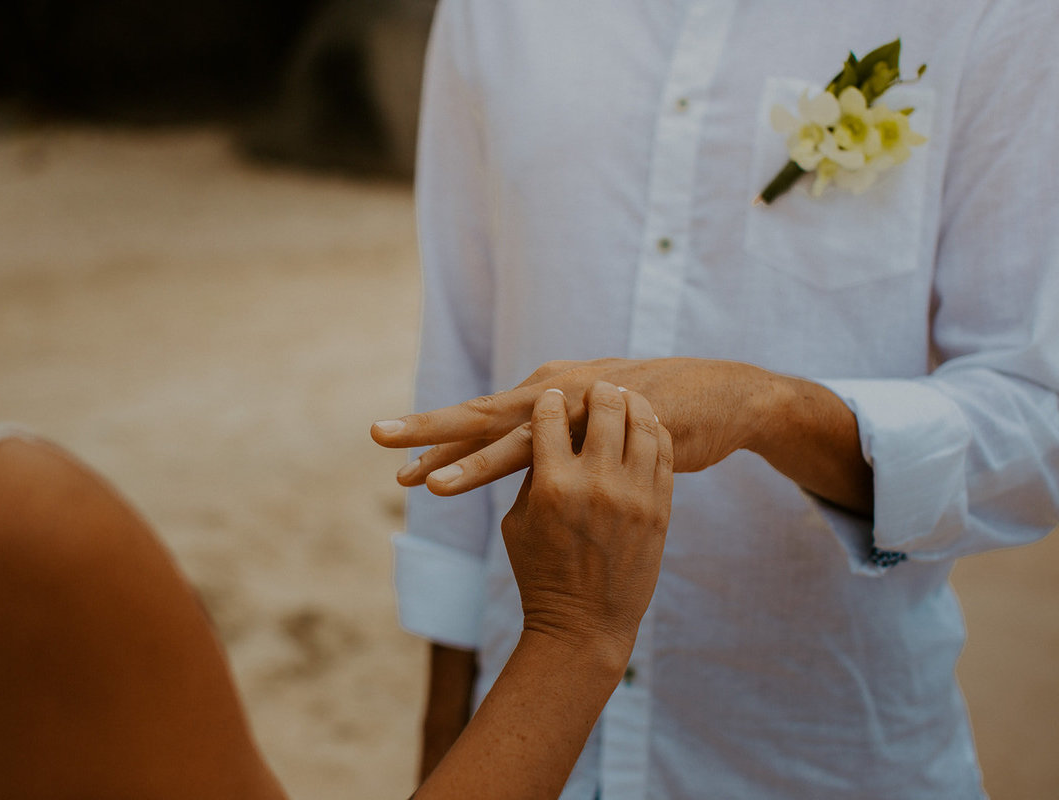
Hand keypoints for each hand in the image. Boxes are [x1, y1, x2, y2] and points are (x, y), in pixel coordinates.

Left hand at [373, 357, 776, 495]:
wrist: (716, 397)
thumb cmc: (651, 410)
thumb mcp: (592, 424)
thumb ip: (554, 444)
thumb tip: (520, 471)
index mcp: (543, 393)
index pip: (481, 421)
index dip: (437, 440)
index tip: (393, 460)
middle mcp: (553, 390)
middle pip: (478, 414)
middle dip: (427, 429)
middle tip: (377, 436)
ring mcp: (580, 405)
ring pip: (514, 435)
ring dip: (468, 459)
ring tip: (428, 484)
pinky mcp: (610, 424)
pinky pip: (567, 448)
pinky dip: (535, 463)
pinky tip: (514, 478)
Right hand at [502, 382, 672, 656]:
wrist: (585, 624)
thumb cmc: (539, 572)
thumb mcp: (518, 521)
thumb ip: (531, 474)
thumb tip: (546, 433)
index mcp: (552, 485)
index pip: (551, 416)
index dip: (550, 402)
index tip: (551, 397)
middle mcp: (596, 484)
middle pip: (604, 407)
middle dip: (599, 390)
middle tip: (597, 386)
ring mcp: (633, 495)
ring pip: (641, 423)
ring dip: (632, 403)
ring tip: (625, 396)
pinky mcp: (660, 508)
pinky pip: (662, 452)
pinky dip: (654, 432)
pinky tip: (646, 426)